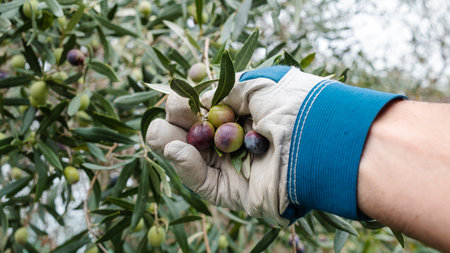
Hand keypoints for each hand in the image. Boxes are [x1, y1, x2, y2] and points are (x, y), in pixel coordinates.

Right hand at [148, 66, 324, 224]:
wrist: (320, 143)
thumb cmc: (295, 107)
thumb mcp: (260, 84)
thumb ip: (225, 88)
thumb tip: (201, 96)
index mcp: (248, 111)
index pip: (210, 102)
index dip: (194, 91)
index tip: (191, 77)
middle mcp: (238, 138)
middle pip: (193, 127)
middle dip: (179, 114)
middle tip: (179, 107)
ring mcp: (233, 165)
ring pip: (188, 155)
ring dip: (169, 139)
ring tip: (164, 130)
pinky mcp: (232, 191)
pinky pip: (200, 180)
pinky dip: (183, 163)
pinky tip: (175, 147)